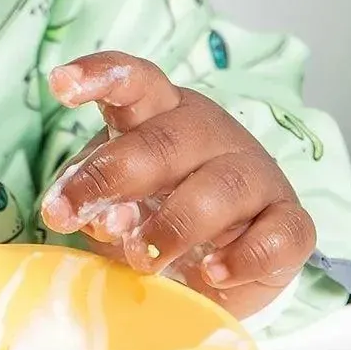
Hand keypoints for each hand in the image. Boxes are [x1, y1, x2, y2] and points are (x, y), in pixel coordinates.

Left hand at [38, 52, 314, 318]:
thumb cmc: (159, 211)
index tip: (59, 84)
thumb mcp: (117, 198)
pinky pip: (277, 235)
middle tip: (74, 214)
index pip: (135, 80)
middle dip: (113, 177)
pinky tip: (213, 273)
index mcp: (160, 113)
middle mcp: (209, 134)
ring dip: (173, 226)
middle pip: (163, 141)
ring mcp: (256, 174)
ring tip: (140, 259)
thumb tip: (92, 216)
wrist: (226, 259)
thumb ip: (96, 200)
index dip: (99, 76)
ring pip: (219, 188)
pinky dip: (244, 257)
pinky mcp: (290, 222)